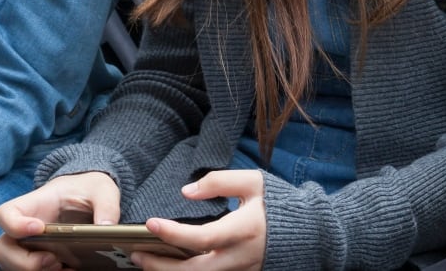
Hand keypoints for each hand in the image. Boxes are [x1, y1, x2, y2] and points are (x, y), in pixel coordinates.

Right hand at [0, 171, 119, 270]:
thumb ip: (106, 205)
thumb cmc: (89, 189)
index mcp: (34, 204)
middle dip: (21, 261)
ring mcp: (29, 246)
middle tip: (52, 259)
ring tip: (62, 267)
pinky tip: (69, 270)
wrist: (90, 196)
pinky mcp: (40, 258)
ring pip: (11, 265)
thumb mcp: (103, 190)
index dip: (13, 225)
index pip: (5, 214)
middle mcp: (24, 228)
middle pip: (2, 248)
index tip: (38, 228)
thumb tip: (107, 227)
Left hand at [131, 170, 265, 270]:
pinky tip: (171, 266)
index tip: (150, 224)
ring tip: (147, 261)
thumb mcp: (253, 182)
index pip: (202, 238)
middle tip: (137, 253)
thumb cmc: (278, 203)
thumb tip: (186, 192)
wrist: (308, 230)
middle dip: (161, 266)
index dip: (173, 234)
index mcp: (244, 230)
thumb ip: (219, 182)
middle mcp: (242, 256)